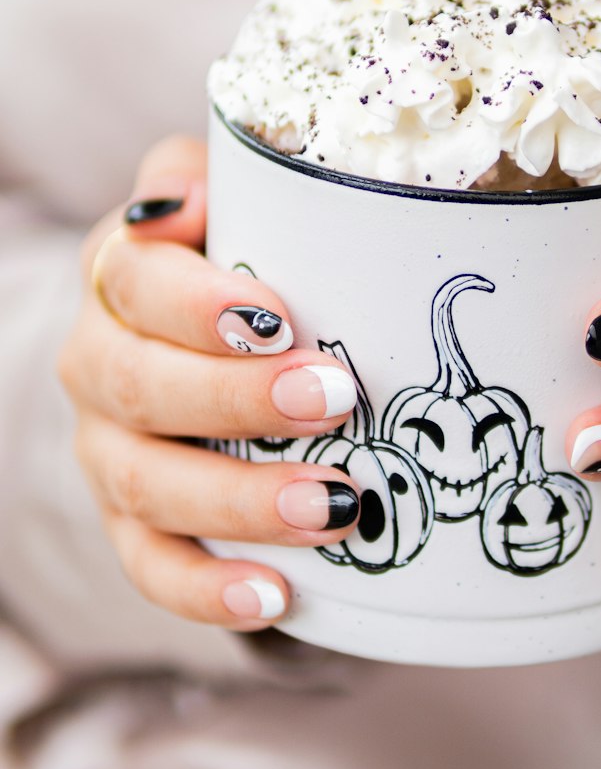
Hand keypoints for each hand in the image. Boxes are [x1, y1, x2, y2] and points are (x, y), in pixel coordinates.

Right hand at [58, 136, 361, 631]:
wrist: (215, 342)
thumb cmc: (248, 258)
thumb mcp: (237, 195)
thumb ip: (218, 174)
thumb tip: (186, 194)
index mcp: (121, 275)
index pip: (134, 280)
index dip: (197, 303)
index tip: (279, 315)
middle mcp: (98, 363)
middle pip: (139, 388)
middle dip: (236, 400)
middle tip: (333, 400)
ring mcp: (108, 452)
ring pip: (147, 486)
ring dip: (239, 500)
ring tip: (333, 505)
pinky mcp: (133, 525)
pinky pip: (152, 570)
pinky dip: (208, 590)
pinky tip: (275, 594)